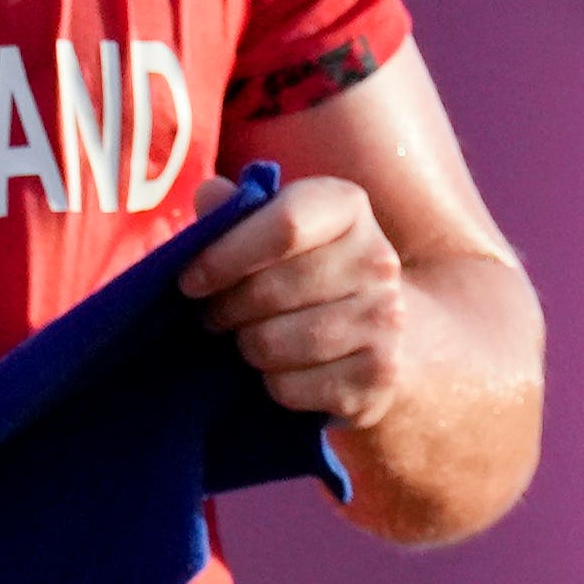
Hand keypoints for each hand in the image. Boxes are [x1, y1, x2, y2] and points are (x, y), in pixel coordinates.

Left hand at [178, 170, 415, 434]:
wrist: (393, 335)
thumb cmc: (313, 271)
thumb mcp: (281, 230)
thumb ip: (239, 212)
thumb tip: (208, 195)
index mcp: (347, 207)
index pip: (283, 226)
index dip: (224, 257)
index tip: (191, 281)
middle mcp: (377, 259)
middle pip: (268, 291)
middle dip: (225, 309)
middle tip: (216, 315)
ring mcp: (385, 320)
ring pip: (272, 344)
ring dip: (246, 346)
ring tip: (249, 338)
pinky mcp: (379, 376)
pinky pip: (289, 387)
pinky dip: (272, 384)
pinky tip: (284, 369)